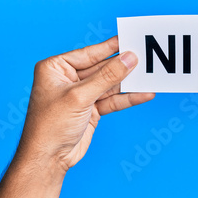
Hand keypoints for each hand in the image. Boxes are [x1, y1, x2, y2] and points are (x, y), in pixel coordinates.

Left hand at [18, 36, 154, 173]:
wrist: (48, 158)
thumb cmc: (50, 125)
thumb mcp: (80, 96)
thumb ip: (107, 77)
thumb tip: (128, 59)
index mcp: (56, 68)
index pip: (88, 54)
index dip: (110, 48)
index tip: (128, 39)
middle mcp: (68, 79)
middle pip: (101, 69)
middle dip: (122, 66)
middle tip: (144, 57)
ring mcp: (81, 95)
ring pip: (109, 85)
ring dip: (128, 83)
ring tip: (149, 76)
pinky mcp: (91, 110)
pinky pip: (112, 100)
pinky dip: (127, 98)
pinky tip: (143, 94)